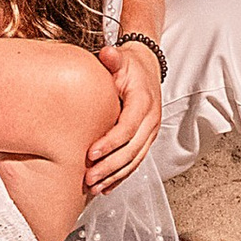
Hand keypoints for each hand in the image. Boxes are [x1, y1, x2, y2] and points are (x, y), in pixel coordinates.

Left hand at [84, 37, 163, 193]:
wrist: (147, 68)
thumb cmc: (130, 66)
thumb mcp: (121, 59)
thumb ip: (114, 59)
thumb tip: (108, 53)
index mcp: (144, 102)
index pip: (128, 127)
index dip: (110, 142)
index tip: (91, 153)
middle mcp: (151, 120)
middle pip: (132, 150)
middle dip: (110, 167)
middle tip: (89, 177)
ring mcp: (150, 132)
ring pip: (135, 160)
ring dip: (115, 176)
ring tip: (95, 187)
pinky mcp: (146, 139)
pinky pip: (136, 161)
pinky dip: (122, 175)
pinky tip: (108, 187)